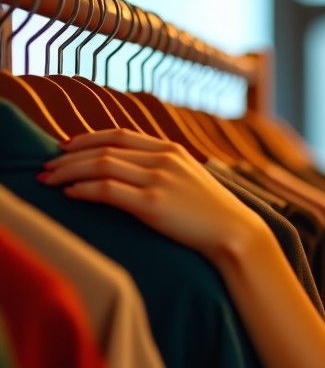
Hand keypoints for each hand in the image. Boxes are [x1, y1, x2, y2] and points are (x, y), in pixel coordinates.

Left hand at [39, 129, 264, 263]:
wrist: (235, 232)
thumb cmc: (212, 212)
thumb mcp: (189, 179)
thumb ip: (163, 168)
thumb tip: (130, 171)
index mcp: (171, 150)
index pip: (119, 134)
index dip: (87, 138)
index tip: (64, 147)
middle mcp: (163, 159)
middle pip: (103, 149)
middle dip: (68, 157)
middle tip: (46, 166)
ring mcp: (158, 180)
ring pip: (100, 166)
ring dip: (68, 172)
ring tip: (49, 180)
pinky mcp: (152, 204)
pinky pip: (106, 190)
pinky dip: (83, 190)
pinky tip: (70, 194)